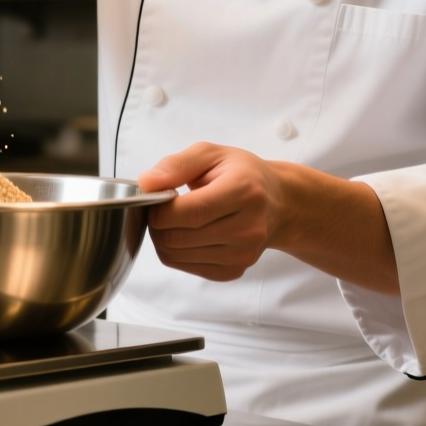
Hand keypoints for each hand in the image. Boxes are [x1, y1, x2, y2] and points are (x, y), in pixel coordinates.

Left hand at [138, 143, 285, 281]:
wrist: (278, 203)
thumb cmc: (243, 175)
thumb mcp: (211, 154)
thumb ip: (176, 165)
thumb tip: (147, 183)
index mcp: (244, 191)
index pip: (189, 213)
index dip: (160, 208)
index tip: (157, 197)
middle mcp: (248, 228)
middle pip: (178, 237)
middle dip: (157, 223)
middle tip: (163, 208)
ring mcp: (243, 254)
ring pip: (176, 256)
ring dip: (164, 238)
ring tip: (176, 219)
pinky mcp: (234, 271)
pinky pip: (186, 268)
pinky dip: (177, 252)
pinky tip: (189, 234)